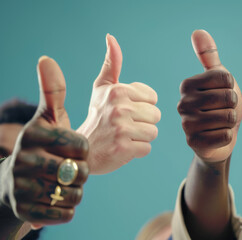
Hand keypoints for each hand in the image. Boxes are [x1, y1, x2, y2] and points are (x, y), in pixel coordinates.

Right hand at [0, 57, 88, 226]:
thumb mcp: (46, 117)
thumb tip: (46, 58)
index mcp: (32, 135)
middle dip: (82, 171)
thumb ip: (52, 90)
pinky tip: (58, 197)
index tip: (76, 149)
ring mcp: (22, 188)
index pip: (79, 145)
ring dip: (76, 189)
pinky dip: (68, 207)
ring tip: (66, 182)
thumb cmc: (40, 144)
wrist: (14, 181)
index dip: (84, 150)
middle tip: (73, 168)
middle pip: (78, 171)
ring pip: (74, 194)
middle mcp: (23, 161)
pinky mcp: (27, 212)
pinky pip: (66, 213)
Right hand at [77, 34, 160, 173]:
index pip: (153, 98)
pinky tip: (121, 148)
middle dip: (143, 123)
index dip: (141, 107)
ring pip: (153, 132)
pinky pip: (147, 148)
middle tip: (123, 126)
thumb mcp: (101, 88)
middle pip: (156, 115)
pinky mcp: (123, 149)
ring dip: (140, 137)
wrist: (80, 150)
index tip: (124, 111)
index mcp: (117, 90)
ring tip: (123, 137)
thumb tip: (111, 37)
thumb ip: (111, 64)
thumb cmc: (96, 115)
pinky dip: (136, 151)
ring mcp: (121, 129)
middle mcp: (119, 107)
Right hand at [177, 30, 241, 161]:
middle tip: (224, 110)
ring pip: (228, 118)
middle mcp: (182, 103)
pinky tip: (217, 135)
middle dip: (233, 105)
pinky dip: (227, 136)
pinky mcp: (193, 143)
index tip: (223, 93)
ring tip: (221, 123)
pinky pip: (225, 136)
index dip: (231, 87)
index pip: (225, 78)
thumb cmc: (220, 104)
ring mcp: (186, 124)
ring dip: (231, 122)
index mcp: (187, 84)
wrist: (220, 136)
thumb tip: (198, 32)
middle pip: (228, 98)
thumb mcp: (219, 79)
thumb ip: (209, 57)